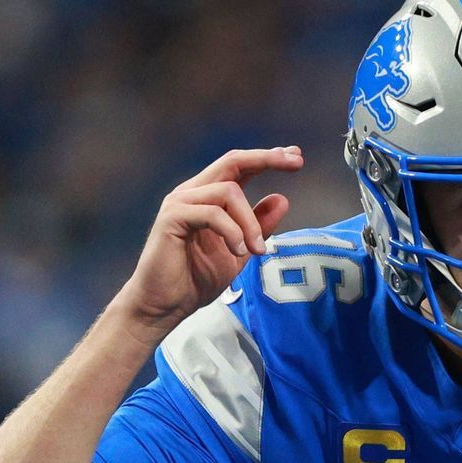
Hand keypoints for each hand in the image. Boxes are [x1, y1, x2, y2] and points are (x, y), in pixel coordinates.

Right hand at [120, 147, 304, 331]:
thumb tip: (282, 199)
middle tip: (295, 163)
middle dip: (266, 159)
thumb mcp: (240, 251)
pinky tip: (238, 251)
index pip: (239, 166)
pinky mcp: (172, 218)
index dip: (267, 158)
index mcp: (208, 197)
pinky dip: (232, 232)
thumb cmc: (195, 279)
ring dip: (250, 222)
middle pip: (232, 161)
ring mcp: (180, 203)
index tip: (296, 157)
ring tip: (257, 250)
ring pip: (228, 192)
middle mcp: (193, 193)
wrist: (165, 305)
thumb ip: (258, 226)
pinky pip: (212, 213)